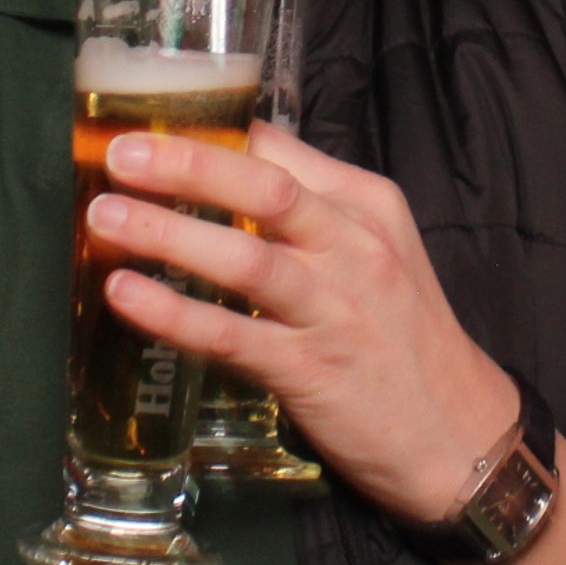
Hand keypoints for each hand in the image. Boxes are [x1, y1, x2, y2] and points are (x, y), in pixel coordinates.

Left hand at [93, 126, 518, 527]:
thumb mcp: (376, 254)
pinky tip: (125, 295)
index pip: (281, 153)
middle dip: (184, 165)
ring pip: (244, 258)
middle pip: (263, 190)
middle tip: (118, 155)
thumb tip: (229, 170)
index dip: (209, 136)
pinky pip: (230, 336)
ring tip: (103, 218)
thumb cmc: (405, 341)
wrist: (462, 438)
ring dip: (167, 233)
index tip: (147, 125)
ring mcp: (334, 310)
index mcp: (367, 207)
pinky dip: (173, 313)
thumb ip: (312, 214)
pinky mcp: (310, 371)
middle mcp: (353, 249)